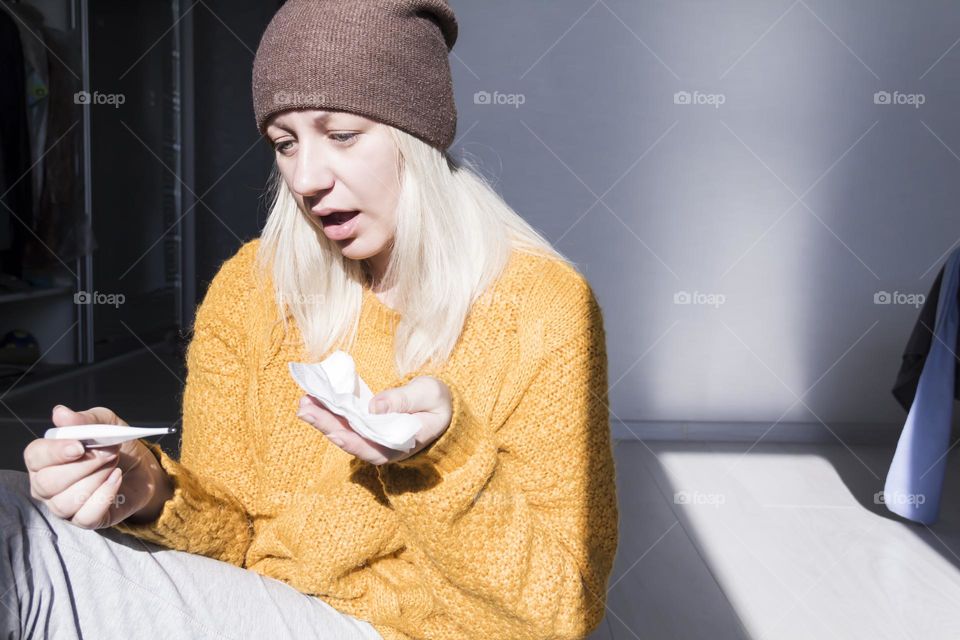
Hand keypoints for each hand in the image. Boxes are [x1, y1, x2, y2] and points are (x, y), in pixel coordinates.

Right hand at [23, 405, 172, 529]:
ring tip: (113, 465)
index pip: (35, 457)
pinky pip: (86, 516)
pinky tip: (116, 479)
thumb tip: (60, 413)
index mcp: (45, 458)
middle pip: (47, 482)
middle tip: (109, 452)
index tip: (80, 446)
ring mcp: (63, 506)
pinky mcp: (84, 520)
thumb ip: (85, 420)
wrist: (142, 468)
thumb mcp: (106, 424)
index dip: (55, 452)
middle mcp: (47, 485)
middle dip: (84, 465)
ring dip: (95, 480)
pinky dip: (104, 496)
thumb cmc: (114, 445)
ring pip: (64, 502)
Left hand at [296, 376, 452, 464]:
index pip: (373, 449)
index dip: (353, 442)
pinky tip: (314, 399)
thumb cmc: (436, 401)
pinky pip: (345, 422)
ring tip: (304, 403)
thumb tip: (374, 407)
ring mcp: (373, 439)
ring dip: (322, 418)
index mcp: (402, 444)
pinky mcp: (366, 428)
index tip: (334, 433)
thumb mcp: (429, 395)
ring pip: (344, 432)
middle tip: (305, 408)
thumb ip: (403, 400)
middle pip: (351, 440)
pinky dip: (329, 411)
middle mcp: (383, 447)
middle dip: (326, 425)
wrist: (440, 405)